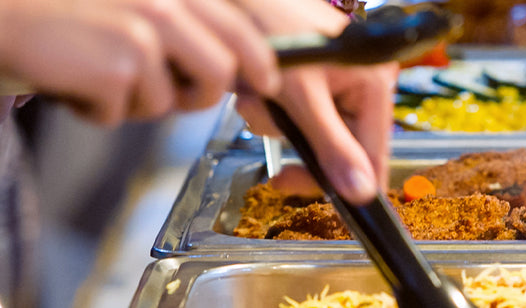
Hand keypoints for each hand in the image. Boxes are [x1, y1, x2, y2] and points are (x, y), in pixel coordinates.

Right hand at [0, 0, 279, 125]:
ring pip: (168, 102)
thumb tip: (232, 66)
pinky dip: (96, 111)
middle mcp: (165, 6)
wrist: (4, 16)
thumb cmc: (70, 17)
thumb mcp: (137, 8)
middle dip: (196, 96)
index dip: (261, 62)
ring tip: (99, 75)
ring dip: (133, 103)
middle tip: (162, 92)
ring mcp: (143, 36)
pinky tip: (74, 82)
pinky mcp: (117, 68)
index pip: (239, 29)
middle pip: (219, 73)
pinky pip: (122, 113)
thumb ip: (183, 28)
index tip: (268, 82)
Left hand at [233, 0, 396, 204]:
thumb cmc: (274, 32)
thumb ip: (332, 148)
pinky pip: (299, 119)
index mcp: (375, 84)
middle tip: (271, 142)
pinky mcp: (313, 83)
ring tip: (256, 99)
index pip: (374, 154)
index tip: (332, 209)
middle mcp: (363, 85)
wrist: (236, 2)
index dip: (350, 184)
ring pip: (313, 135)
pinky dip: (273, 112)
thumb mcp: (301, 96)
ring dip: (277, 125)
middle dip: (297, 142)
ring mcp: (338, 84)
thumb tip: (363, 195)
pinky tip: (256, 93)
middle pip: (340, 147)